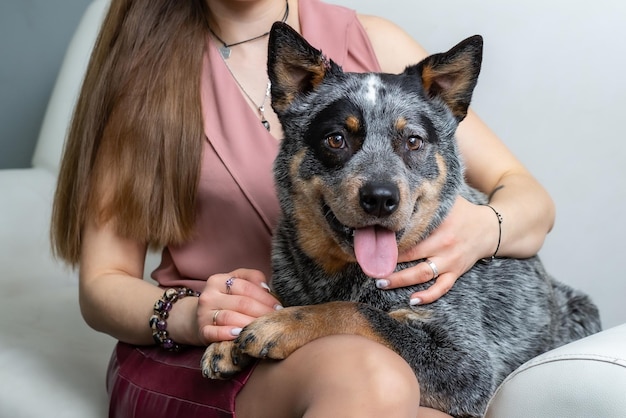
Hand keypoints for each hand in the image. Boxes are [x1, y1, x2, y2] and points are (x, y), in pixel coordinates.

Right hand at [197, 268, 281, 343]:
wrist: (201, 316)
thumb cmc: (226, 298)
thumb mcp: (237, 282)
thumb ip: (252, 278)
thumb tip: (266, 287)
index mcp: (218, 280)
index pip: (246, 287)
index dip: (265, 298)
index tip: (279, 307)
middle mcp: (208, 296)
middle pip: (241, 303)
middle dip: (262, 312)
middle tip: (276, 320)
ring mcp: (203, 314)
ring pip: (230, 317)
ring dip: (250, 324)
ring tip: (264, 329)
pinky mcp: (202, 331)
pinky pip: (214, 333)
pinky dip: (227, 334)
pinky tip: (239, 335)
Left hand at [376, 197, 496, 304]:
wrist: (490, 228)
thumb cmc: (462, 212)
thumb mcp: (446, 200)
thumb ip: (426, 197)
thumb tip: (402, 193)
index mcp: (440, 224)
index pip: (410, 232)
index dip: (390, 239)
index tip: (372, 242)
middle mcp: (444, 244)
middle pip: (411, 255)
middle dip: (388, 261)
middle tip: (369, 265)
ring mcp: (451, 261)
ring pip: (422, 274)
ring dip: (400, 280)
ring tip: (381, 283)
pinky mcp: (456, 272)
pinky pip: (442, 288)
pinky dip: (428, 296)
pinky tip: (413, 300)